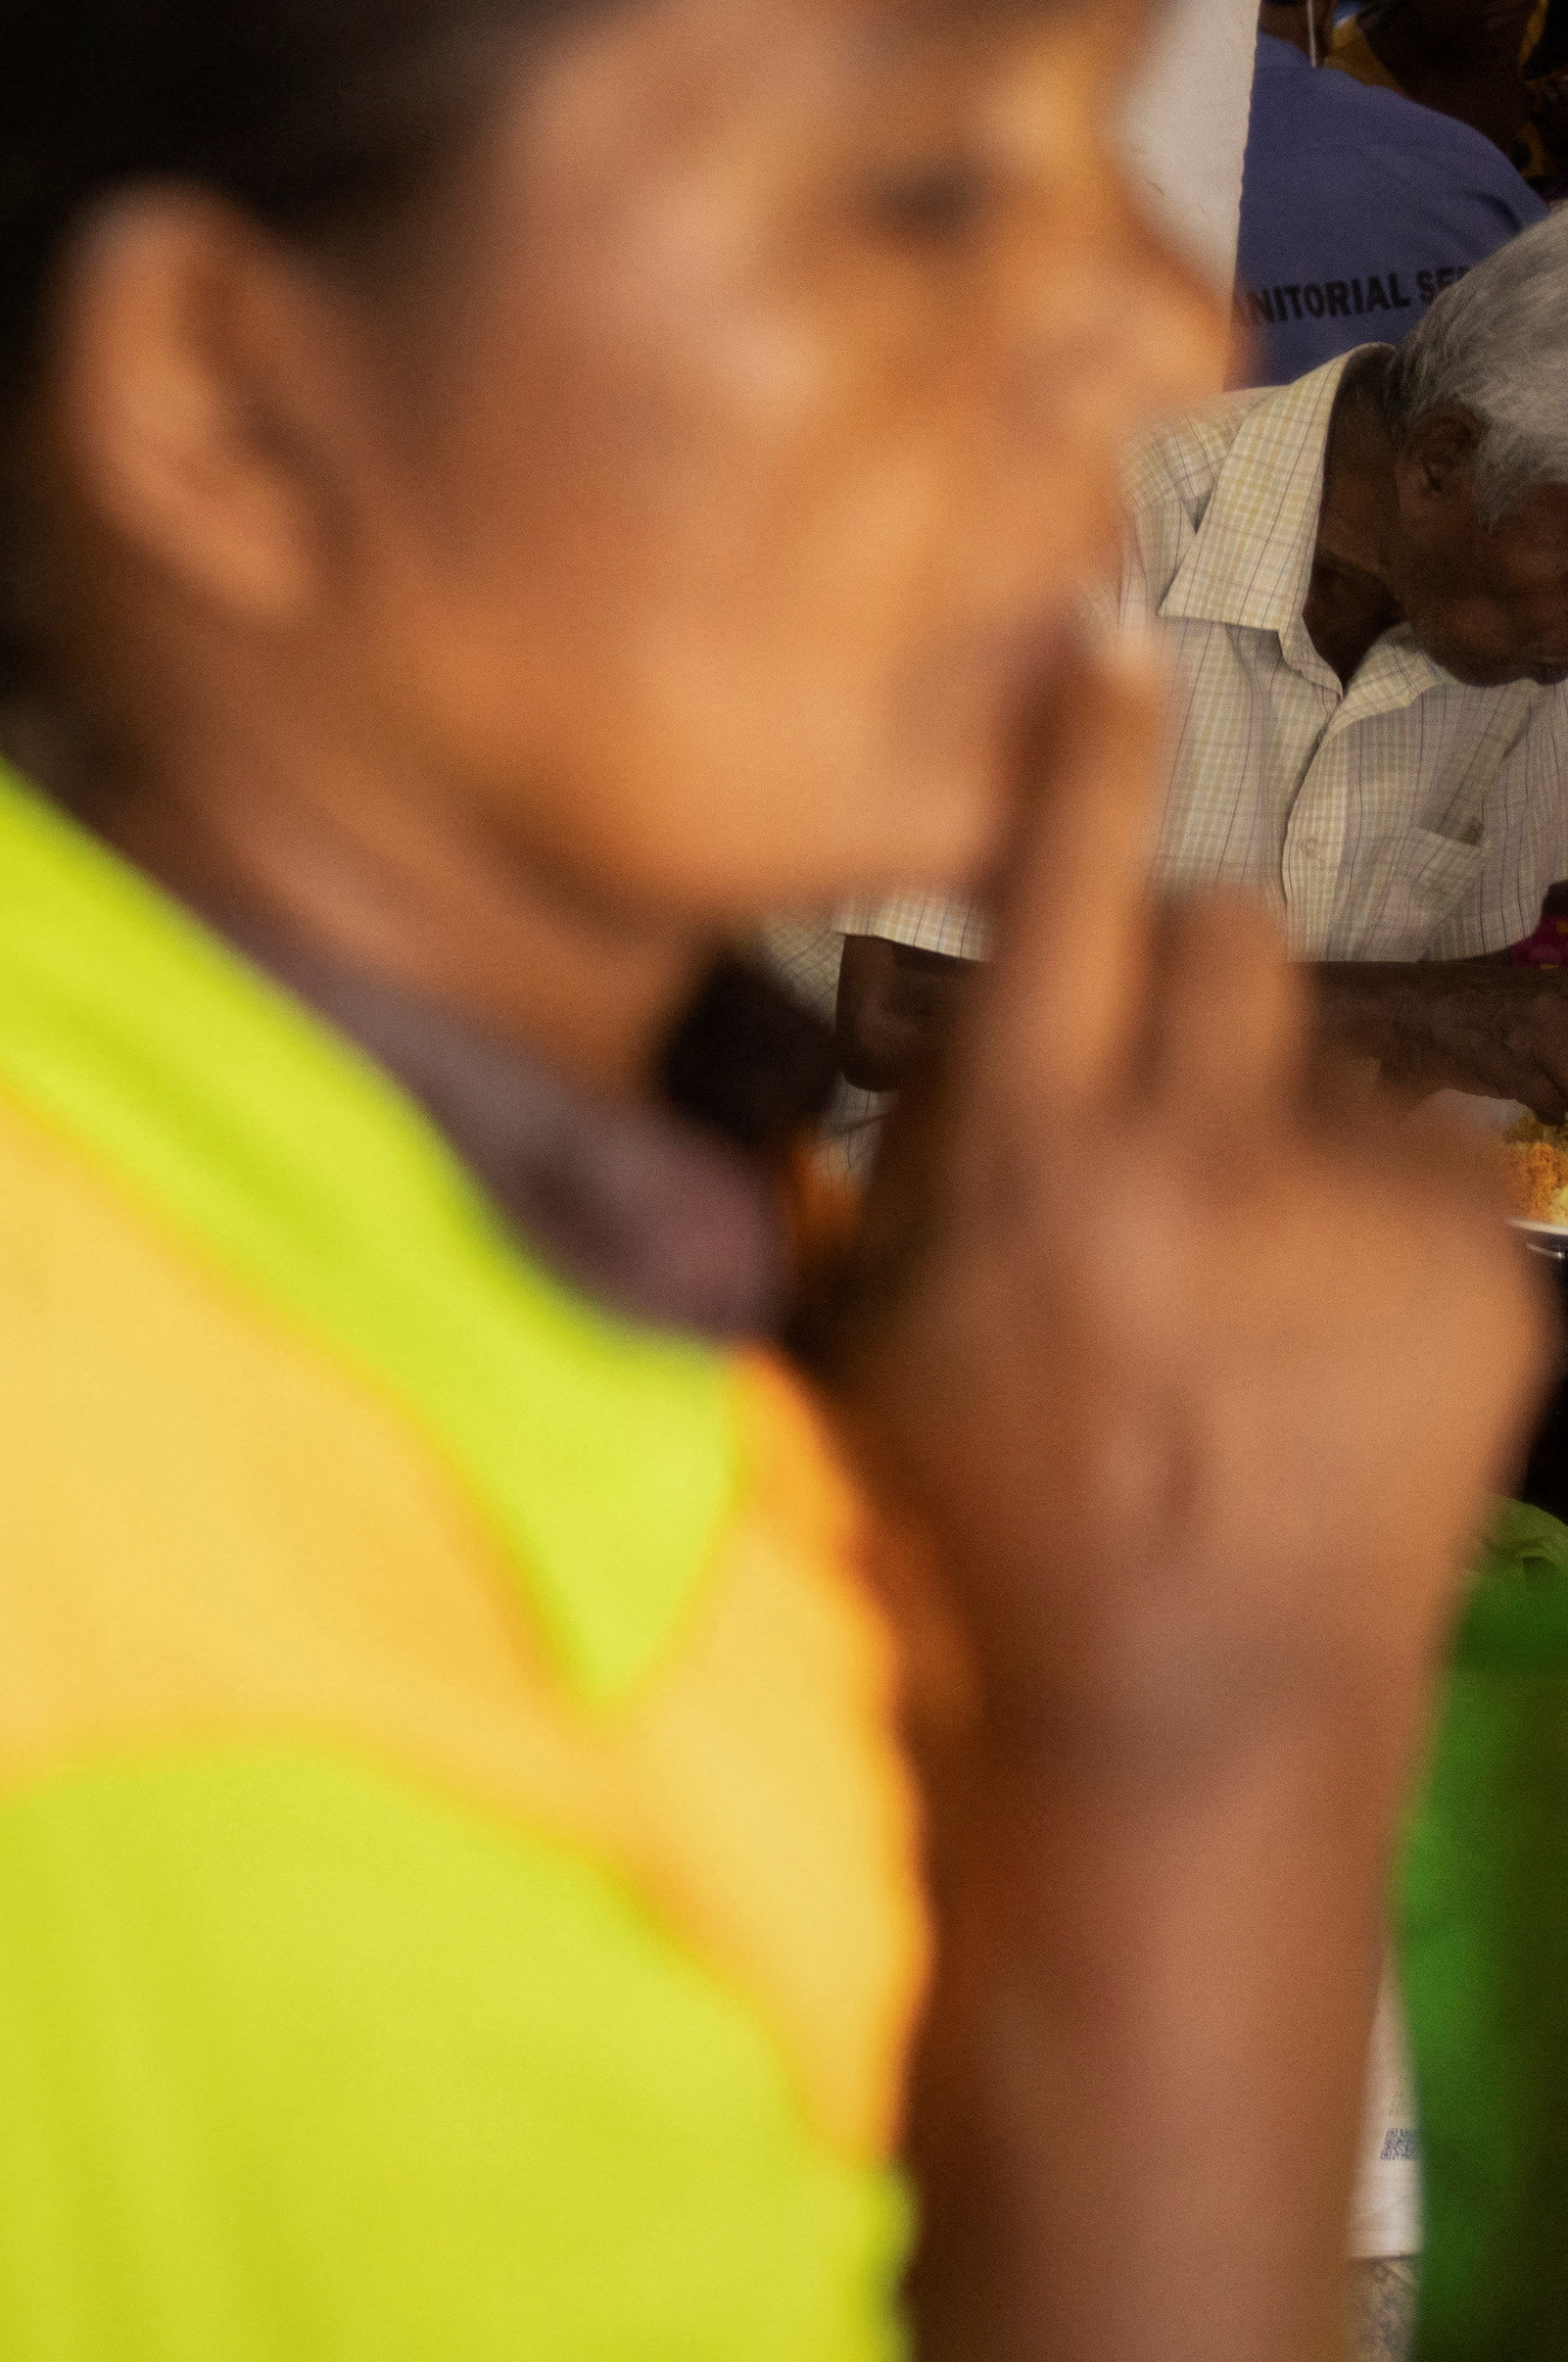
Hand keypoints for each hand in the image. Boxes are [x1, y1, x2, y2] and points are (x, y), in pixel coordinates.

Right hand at [832, 636, 1546, 2361]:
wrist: (1175, 1723)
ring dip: (1289, 1128)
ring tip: (1240, 1298)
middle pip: (1237, 929)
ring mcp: (1359, 1216)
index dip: (1091, 749)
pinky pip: (1426, 1170)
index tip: (1111, 638)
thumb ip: (919, 1152)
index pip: (1071, 880)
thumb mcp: (879, 1325)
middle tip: (1161, 1121)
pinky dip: (1374, 1233)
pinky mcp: (1483, 1276)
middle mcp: (1197, 1157)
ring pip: (1338, 1058)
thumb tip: (962, 1010)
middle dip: (1200, 989)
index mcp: (1026, 1159)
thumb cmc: (972, 1527)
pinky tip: (1317, 1360)